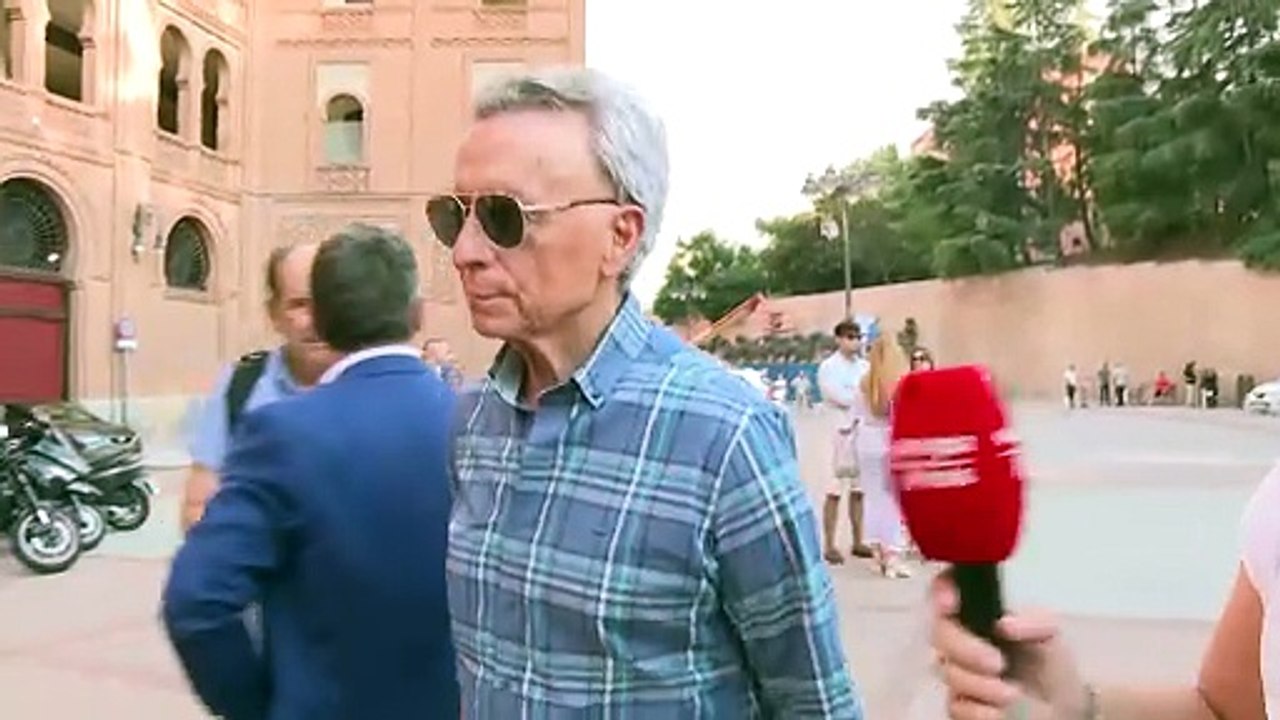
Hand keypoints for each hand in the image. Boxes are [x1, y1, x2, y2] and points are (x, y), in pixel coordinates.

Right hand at [929, 572, 1087, 719]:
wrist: (1062, 706)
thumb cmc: (1050, 663)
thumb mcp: (1050, 634)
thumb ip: (1032, 622)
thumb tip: (1004, 623)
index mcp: (977, 614)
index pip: (946, 590)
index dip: (941, 590)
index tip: (950, 604)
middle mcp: (960, 639)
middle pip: (940, 635)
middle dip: (966, 650)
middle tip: (998, 664)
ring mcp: (957, 672)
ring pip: (949, 672)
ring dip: (980, 685)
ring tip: (1012, 694)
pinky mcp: (959, 704)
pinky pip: (955, 705)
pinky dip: (978, 710)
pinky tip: (1000, 711)